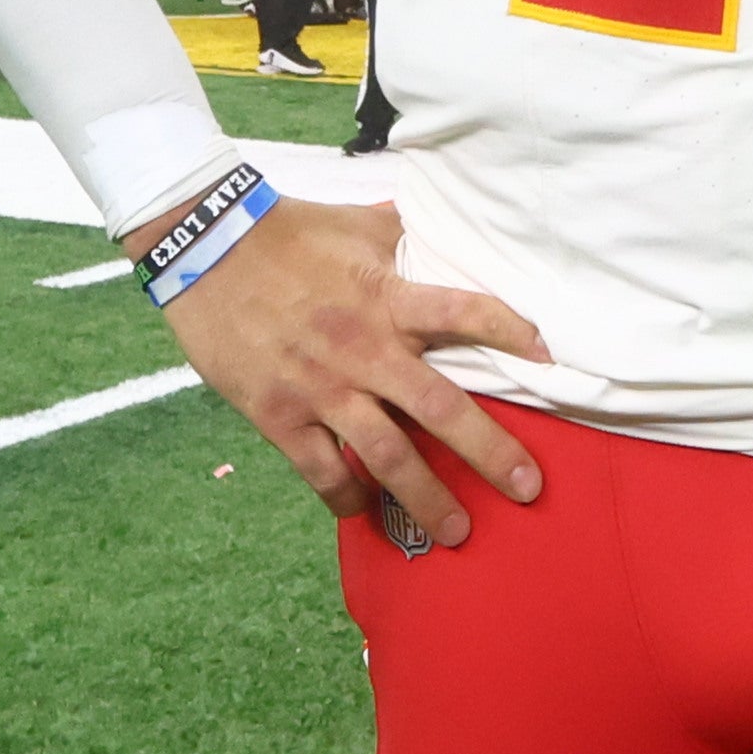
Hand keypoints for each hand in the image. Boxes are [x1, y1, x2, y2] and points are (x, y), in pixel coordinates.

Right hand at [151, 196, 548, 548]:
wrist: (205, 247)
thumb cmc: (289, 231)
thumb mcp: (359, 222)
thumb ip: (408, 235)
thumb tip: (452, 224)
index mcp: (387, 297)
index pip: (464, 312)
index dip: (508, 331)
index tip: (547, 356)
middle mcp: (363, 348)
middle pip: (439, 408)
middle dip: (490, 453)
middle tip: (528, 489)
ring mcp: (320, 388)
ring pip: (387, 456)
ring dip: (426, 500)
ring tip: (457, 530)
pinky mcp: (278, 415)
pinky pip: (323, 471)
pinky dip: (349, 498)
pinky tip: (367, 512)